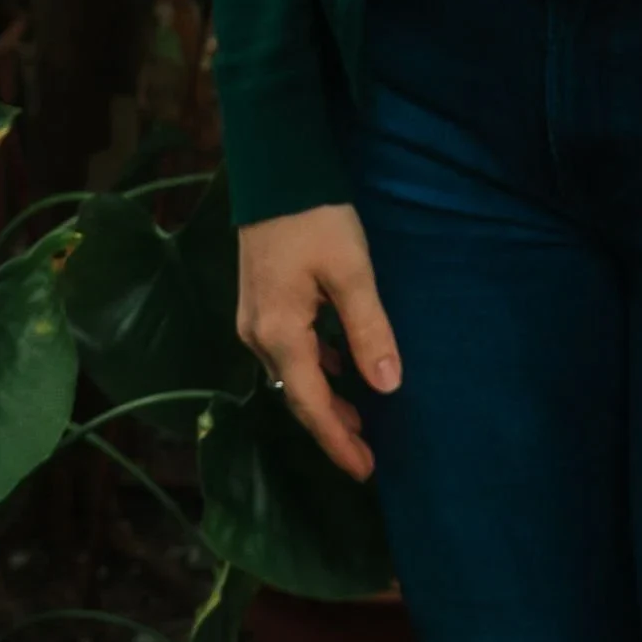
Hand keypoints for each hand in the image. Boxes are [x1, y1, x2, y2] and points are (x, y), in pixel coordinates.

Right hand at [236, 203, 400, 481]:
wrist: (274, 170)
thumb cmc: (316, 218)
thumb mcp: (351, 272)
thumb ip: (368, 329)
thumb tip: (388, 385)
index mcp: (279, 335)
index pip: (312, 405)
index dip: (338, 441)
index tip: (365, 471)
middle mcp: (257, 336)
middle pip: (297, 394)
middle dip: (331, 426)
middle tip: (366, 453)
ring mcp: (253, 319)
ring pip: (291, 373)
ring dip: (323, 397)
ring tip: (357, 417)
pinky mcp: (259, 301)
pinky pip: (287, 350)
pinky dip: (314, 367)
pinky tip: (337, 365)